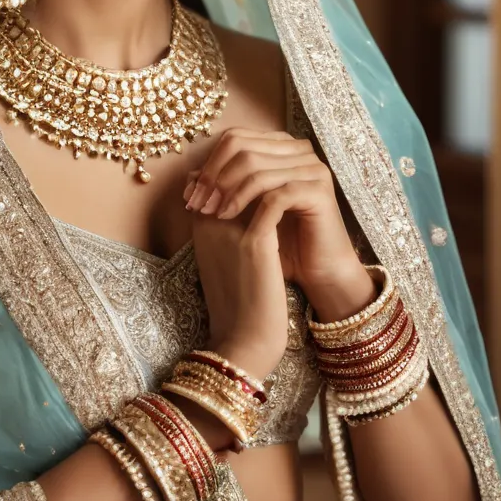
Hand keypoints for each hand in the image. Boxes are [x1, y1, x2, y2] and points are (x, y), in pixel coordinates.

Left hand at [186, 128, 375, 321]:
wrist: (316, 270)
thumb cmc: (279, 239)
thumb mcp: (244, 209)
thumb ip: (222, 187)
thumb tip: (189, 175)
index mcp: (282, 146)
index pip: (235, 139)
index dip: (209, 164)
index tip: (191, 195)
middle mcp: (299, 149)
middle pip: (243, 148)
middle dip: (214, 177)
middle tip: (198, 204)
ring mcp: (312, 167)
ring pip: (256, 167)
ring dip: (225, 190)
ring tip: (210, 213)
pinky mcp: (319, 189)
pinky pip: (275, 189)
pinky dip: (246, 202)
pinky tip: (229, 218)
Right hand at [188, 170, 287, 381]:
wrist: (243, 342)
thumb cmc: (237, 300)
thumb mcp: (220, 257)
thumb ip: (223, 223)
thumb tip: (234, 198)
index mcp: (199, 223)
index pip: (216, 170)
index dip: (240, 160)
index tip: (264, 160)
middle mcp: (209, 220)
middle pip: (231, 166)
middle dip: (256, 157)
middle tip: (281, 159)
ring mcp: (229, 230)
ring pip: (250, 176)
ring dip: (273, 170)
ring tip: (292, 174)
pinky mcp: (254, 244)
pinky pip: (271, 199)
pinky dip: (286, 192)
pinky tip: (301, 194)